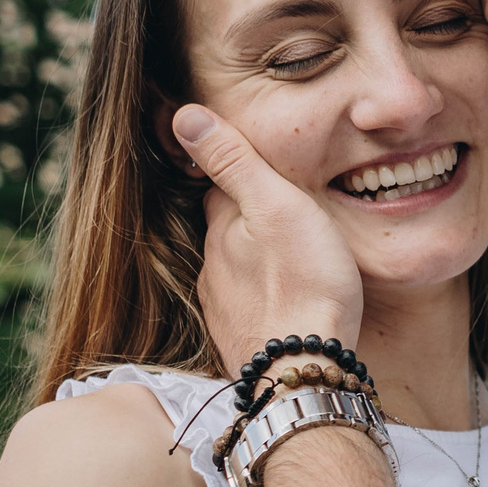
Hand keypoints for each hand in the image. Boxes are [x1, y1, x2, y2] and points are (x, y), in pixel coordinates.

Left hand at [173, 104, 366, 370]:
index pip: (221, 188)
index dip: (241, 174)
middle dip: (250, 222)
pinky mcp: (241, 342)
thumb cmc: (304, 283)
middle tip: (288, 214)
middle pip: (228, 232)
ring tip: (294, 260)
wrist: (304, 372)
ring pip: (238, 272)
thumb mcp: (276, 206)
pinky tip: (289, 302)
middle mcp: (213, 270)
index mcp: (221, 230)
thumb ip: (233, 161)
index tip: (266, 170)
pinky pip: (252, 309)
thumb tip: (183, 115)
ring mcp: (224, 309)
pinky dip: (267, 299)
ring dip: (260, 264)